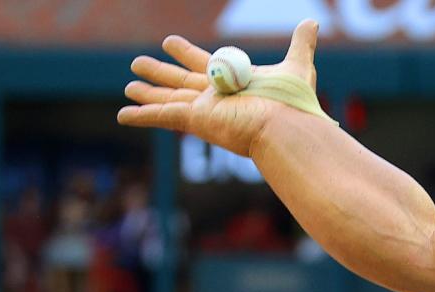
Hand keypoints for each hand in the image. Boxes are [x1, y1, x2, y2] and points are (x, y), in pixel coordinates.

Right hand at [118, 20, 321, 156]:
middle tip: (137, 63)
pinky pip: (161, 116)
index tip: (168, 42)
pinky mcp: (194, 120)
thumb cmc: (292, 101)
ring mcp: (203, 109)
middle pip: (179, 81)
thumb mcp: (298, 65)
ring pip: (166, 99)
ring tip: (127, 87)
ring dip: (146, 93)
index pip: (202, 63)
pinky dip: (141, 116)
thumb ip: (301, 44)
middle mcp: (215, 96)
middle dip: (159, 73)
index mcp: (232, 80)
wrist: (285, 125)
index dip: (184, 53)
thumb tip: (312, 22)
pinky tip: (122, 115)